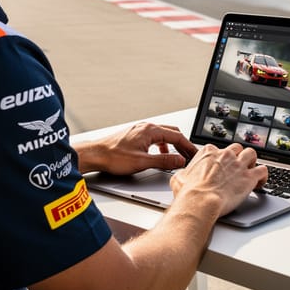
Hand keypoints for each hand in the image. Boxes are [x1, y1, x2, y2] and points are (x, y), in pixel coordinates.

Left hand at [76, 122, 197, 174]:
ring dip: (172, 145)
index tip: (194, 154)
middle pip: (172, 133)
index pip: (177, 136)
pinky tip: (159, 155)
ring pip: (163, 135)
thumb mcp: (142, 162)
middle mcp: (146, 127)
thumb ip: (164, 161)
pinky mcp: (135, 135)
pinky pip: (154, 138)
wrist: (95, 155)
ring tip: (177, 156)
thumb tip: (179, 160)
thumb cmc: (113, 157)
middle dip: (182, 144)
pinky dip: (162, 145)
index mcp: (150, 130)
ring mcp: (140, 130)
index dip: (188, 146)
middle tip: (189, 155)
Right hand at [169, 143, 268, 216]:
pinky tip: (260, 182)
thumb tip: (182, 176)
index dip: (220, 159)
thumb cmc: (189, 193)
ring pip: (252, 154)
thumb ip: (183, 173)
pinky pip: (263, 170)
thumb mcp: (178, 179)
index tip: (220, 167)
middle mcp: (225, 155)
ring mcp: (238, 164)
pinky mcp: (249, 177)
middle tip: (236, 169)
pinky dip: (263, 176)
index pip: (218, 149)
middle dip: (237, 157)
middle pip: (237, 149)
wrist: (200, 202)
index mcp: (209, 152)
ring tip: (250, 171)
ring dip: (251, 162)